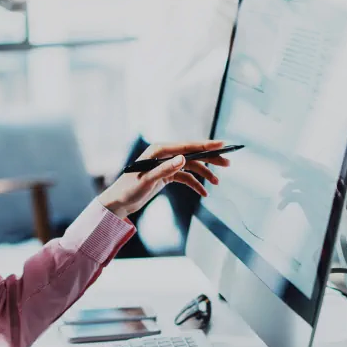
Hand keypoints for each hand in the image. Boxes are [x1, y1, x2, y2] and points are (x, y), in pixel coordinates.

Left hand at [98, 140, 230, 218]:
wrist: (119, 202)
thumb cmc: (129, 190)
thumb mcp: (147, 180)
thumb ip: (165, 169)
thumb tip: (183, 159)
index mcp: (159, 150)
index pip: (186, 146)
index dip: (205, 145)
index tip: (222, 144)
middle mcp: (163, 155)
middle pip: (192, 154)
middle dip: (210, 158)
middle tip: (228, 163)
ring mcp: (165, 164)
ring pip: (191, 166)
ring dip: (204, 174)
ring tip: (217, 183)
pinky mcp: (166, 175)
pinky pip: (185, 177)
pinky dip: (194, 184)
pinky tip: (203, 193)